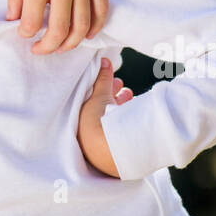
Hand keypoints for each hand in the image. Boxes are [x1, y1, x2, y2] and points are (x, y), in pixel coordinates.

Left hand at [8, 0, 108, 53]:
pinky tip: (87, 34)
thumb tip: (13, 19)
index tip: (24, 34)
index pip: (32, 23)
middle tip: (41, 49)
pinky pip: (101, 9)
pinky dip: (95, 27)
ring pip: (83, 25)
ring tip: (62, 46)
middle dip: (48, 47)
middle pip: (60, 30)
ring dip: (72, 43)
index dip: (27, 34)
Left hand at [77, 58, 131, 177]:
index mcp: (79, 123)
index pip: (92, 103)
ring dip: (121, 108)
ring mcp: (101, 147)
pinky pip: (118, 134)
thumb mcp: (100, 95)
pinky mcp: (114, 154)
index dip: (103, 91)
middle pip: (101, 113)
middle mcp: (88, 136)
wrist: (109, 151)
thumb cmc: (98, 121)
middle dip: (113, 97)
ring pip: (110, 124)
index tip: (115, 82)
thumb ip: (103, 79)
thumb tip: (104, 60)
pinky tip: (136, 112)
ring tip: (130, 95)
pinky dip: (126, 122)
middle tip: (123, 87)